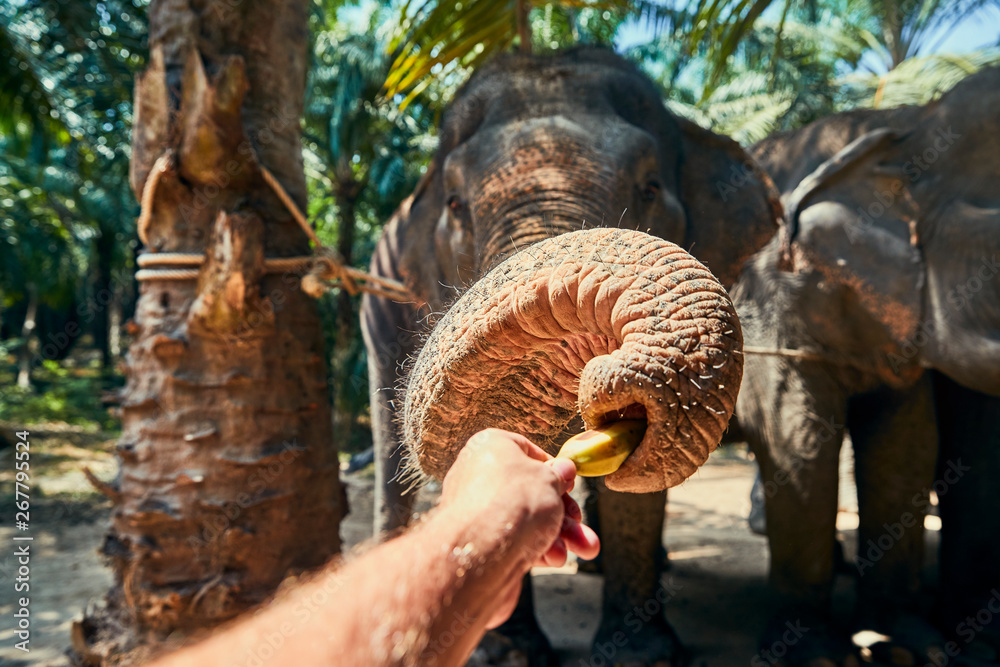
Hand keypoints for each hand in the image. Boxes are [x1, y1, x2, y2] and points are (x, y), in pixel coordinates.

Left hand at [438, 429, 599, 626]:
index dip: (553, 469)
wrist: (480, 555)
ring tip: (586, 549)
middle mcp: (478, 475)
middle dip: (564, 513)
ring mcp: (477, 511)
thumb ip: (559, 475)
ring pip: (527, 519)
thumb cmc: (515, 503)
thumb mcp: (550, 480)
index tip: (570, 485)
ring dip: (559, 534)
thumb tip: (564, 469)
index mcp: (490, 446)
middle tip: (582, 528)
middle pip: (531, 491)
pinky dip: (537, 547)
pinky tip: (555, 558)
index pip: (526, 452)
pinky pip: (514, 539)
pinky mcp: (479, 542)